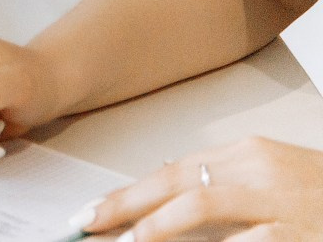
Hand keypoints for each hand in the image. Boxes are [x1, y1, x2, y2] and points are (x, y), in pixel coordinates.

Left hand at [75, 138, 322, 239]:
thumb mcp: (275, 177)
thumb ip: (227, 179)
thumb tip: (168, 179)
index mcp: (249, 155)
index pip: (175, 171)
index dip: (129, 194)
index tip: (92, 213)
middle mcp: (260, 171)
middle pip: (177, 183)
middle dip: (126, 206)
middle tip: (87, 226)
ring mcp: (282, 202)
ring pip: (203, 206)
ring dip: (158, 228)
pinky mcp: (301, 232)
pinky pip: (249, 241)